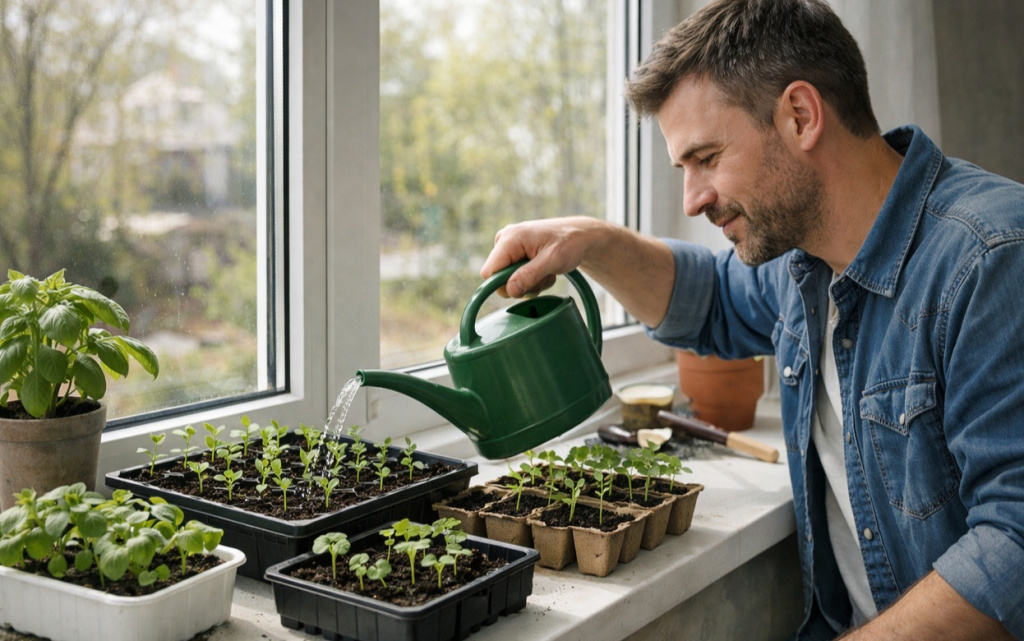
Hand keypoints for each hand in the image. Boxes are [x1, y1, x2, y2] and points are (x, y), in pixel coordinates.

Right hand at [480, 216, 606, 297]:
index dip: (503, 284)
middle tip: (542, 277)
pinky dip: (532, 279)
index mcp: (510, 238)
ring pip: (508, 280)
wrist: (580, 236)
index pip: (489, 271)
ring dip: (530, 283)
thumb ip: (530, 275)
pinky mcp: (514, 254)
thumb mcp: (553, 260)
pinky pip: (515, 277)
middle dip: (521, 284)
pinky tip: (544, 270)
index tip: (524, 286)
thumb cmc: (569, 243)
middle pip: (498, 279)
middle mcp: (504, 240)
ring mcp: (509, 247)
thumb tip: (510, 290)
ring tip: (546, 272)